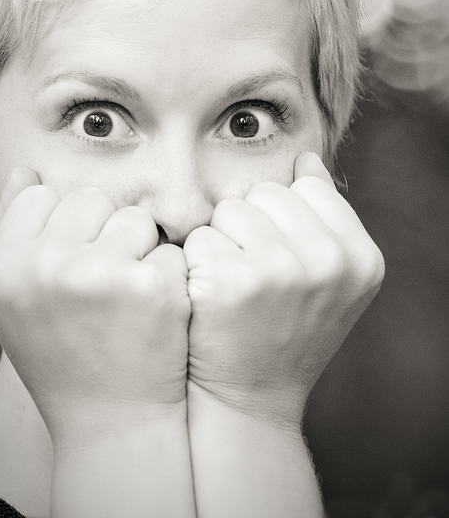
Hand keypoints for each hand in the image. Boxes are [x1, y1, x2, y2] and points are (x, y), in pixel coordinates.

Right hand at [0, 167, 190, 443]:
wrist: (111, 419)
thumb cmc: (60, 351)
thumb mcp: (16, 296)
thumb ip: (13, 229)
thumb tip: (26, 170)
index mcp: (7, 266)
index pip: (40, 196)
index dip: (62, 226)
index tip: (70, 264)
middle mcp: (48, 265)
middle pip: (90, 197)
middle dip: (103, 231)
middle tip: (102, 283)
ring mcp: (102, 273)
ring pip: (134, 217)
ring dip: (140, 248)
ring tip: (128, 296)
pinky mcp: (152, 285)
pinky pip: (169, 247)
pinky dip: (169, 273)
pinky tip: (155, 311)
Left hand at [184, 152, 384, 426]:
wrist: (248, 399)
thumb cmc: (283, 328)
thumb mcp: (325, 275)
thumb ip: (322, 214)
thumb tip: (306, 157)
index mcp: (360, 256)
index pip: (305, 188)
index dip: (281, 221)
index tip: (282, 263)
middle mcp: (328, 261)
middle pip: (264, 194)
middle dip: (250, 226)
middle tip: (254, 279)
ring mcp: (280, 271)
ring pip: (229, 209)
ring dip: (221, 241)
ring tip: (234, 286)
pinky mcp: (231, 282)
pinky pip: (199, 236)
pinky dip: (196, 263)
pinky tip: (210, 299)